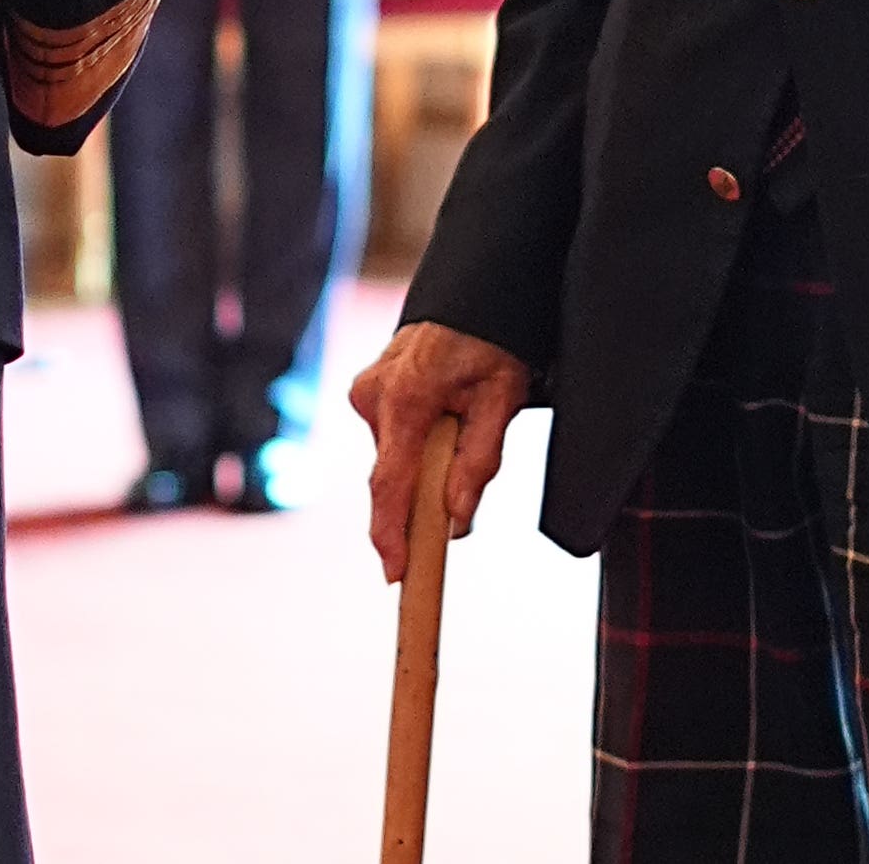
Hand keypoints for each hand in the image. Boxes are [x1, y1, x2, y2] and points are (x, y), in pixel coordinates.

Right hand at [351, 321, 530, 584]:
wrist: (473, 293)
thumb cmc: (492, 342)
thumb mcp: (502, 400)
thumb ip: (479, 461)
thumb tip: (457, 520)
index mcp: (406, 399)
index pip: (390, 483)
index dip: (391, 534)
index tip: (394, 574)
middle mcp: (374, 395)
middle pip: (393, 474)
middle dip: (418, 501)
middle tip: (452, 510)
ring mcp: (366, 391)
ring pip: (394, 457)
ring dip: (421, 468)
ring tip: (462, 428)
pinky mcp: (368, 391)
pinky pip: (391, 438)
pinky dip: (414, 448)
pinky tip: (443, 424)